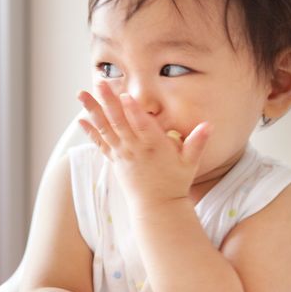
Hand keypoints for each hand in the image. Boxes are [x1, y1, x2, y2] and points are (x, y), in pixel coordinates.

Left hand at [77, 81, 211, 210]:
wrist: (158, 207)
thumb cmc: (175, 183)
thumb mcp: (190, 163)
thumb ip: (197, 142)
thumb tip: (209, 125)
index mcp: (154, 146)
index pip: (142, 125)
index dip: (134, 110)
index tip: (126, 95)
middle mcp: (135, 149)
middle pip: (120, 122)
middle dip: (109, 101)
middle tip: (100, 84)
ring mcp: (122, 154)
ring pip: (105, 129)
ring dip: (93, 110)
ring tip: (82, 94)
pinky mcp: (115, 160)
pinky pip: (100, 143)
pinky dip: (90, 131)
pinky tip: (80, 119)